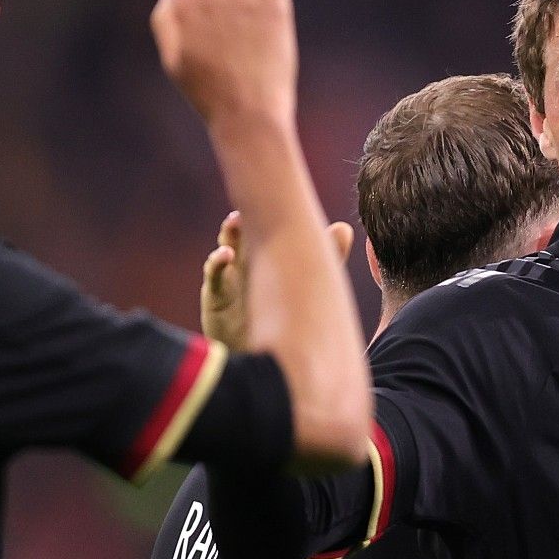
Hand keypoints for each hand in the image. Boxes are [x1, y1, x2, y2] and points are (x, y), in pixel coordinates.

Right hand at [201, 211, 352, 347]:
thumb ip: (328, 259)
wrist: (264, 359)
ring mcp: (227, 282)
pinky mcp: (214, 301)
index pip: (260, 233)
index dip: (262, 216)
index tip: (269, 198)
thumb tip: (344, 226)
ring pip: (223, 252)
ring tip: (234, 222)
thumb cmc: (281, 320)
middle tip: (248, 204)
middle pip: (238, 237)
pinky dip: (216, 264)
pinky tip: (224, 255)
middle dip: (240, 221)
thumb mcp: (307, 288)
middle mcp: (243, 267)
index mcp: (263, 260)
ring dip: (227, 237)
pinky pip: (213, 279)